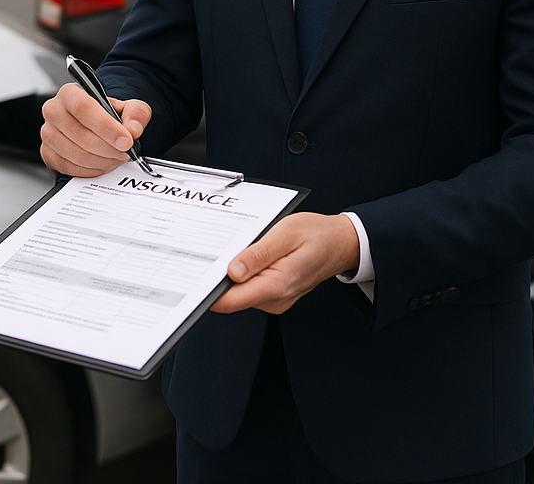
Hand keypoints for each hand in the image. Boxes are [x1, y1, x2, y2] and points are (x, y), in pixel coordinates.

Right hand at [39, 82, 151, 176]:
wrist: (95, 123)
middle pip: (81, 136)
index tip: (126, 140)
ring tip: (116, 157)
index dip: (107, 127)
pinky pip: (71, 168)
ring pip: (77, 155)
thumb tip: (133, 129)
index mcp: (70, 93)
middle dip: (109, 149)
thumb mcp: (128, 106)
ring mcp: (48, 134)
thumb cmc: (106, 113)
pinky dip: (92, 170)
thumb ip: (136, 113)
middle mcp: (54, 111)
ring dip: (103, 161)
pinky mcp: (47, 154)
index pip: (84, 108)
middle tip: (125, 151)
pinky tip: (103, 163)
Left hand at [211, 212, 359, 314]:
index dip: (208, 292)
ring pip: (240, 292)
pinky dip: (244, 274)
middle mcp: (274, 299)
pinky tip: (250, 255)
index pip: (230, 301)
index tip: (192, 279)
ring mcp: (275, 300)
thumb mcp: (286, 233)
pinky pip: (251, 288)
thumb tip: (232, 271)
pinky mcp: (274, 295)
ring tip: (241, 247)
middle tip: (212, 250)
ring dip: (233, 273)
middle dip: (218, 277)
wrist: (341, 243)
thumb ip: (259, 253)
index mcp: (277, 285)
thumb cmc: (316, 234)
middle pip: (232, 296)